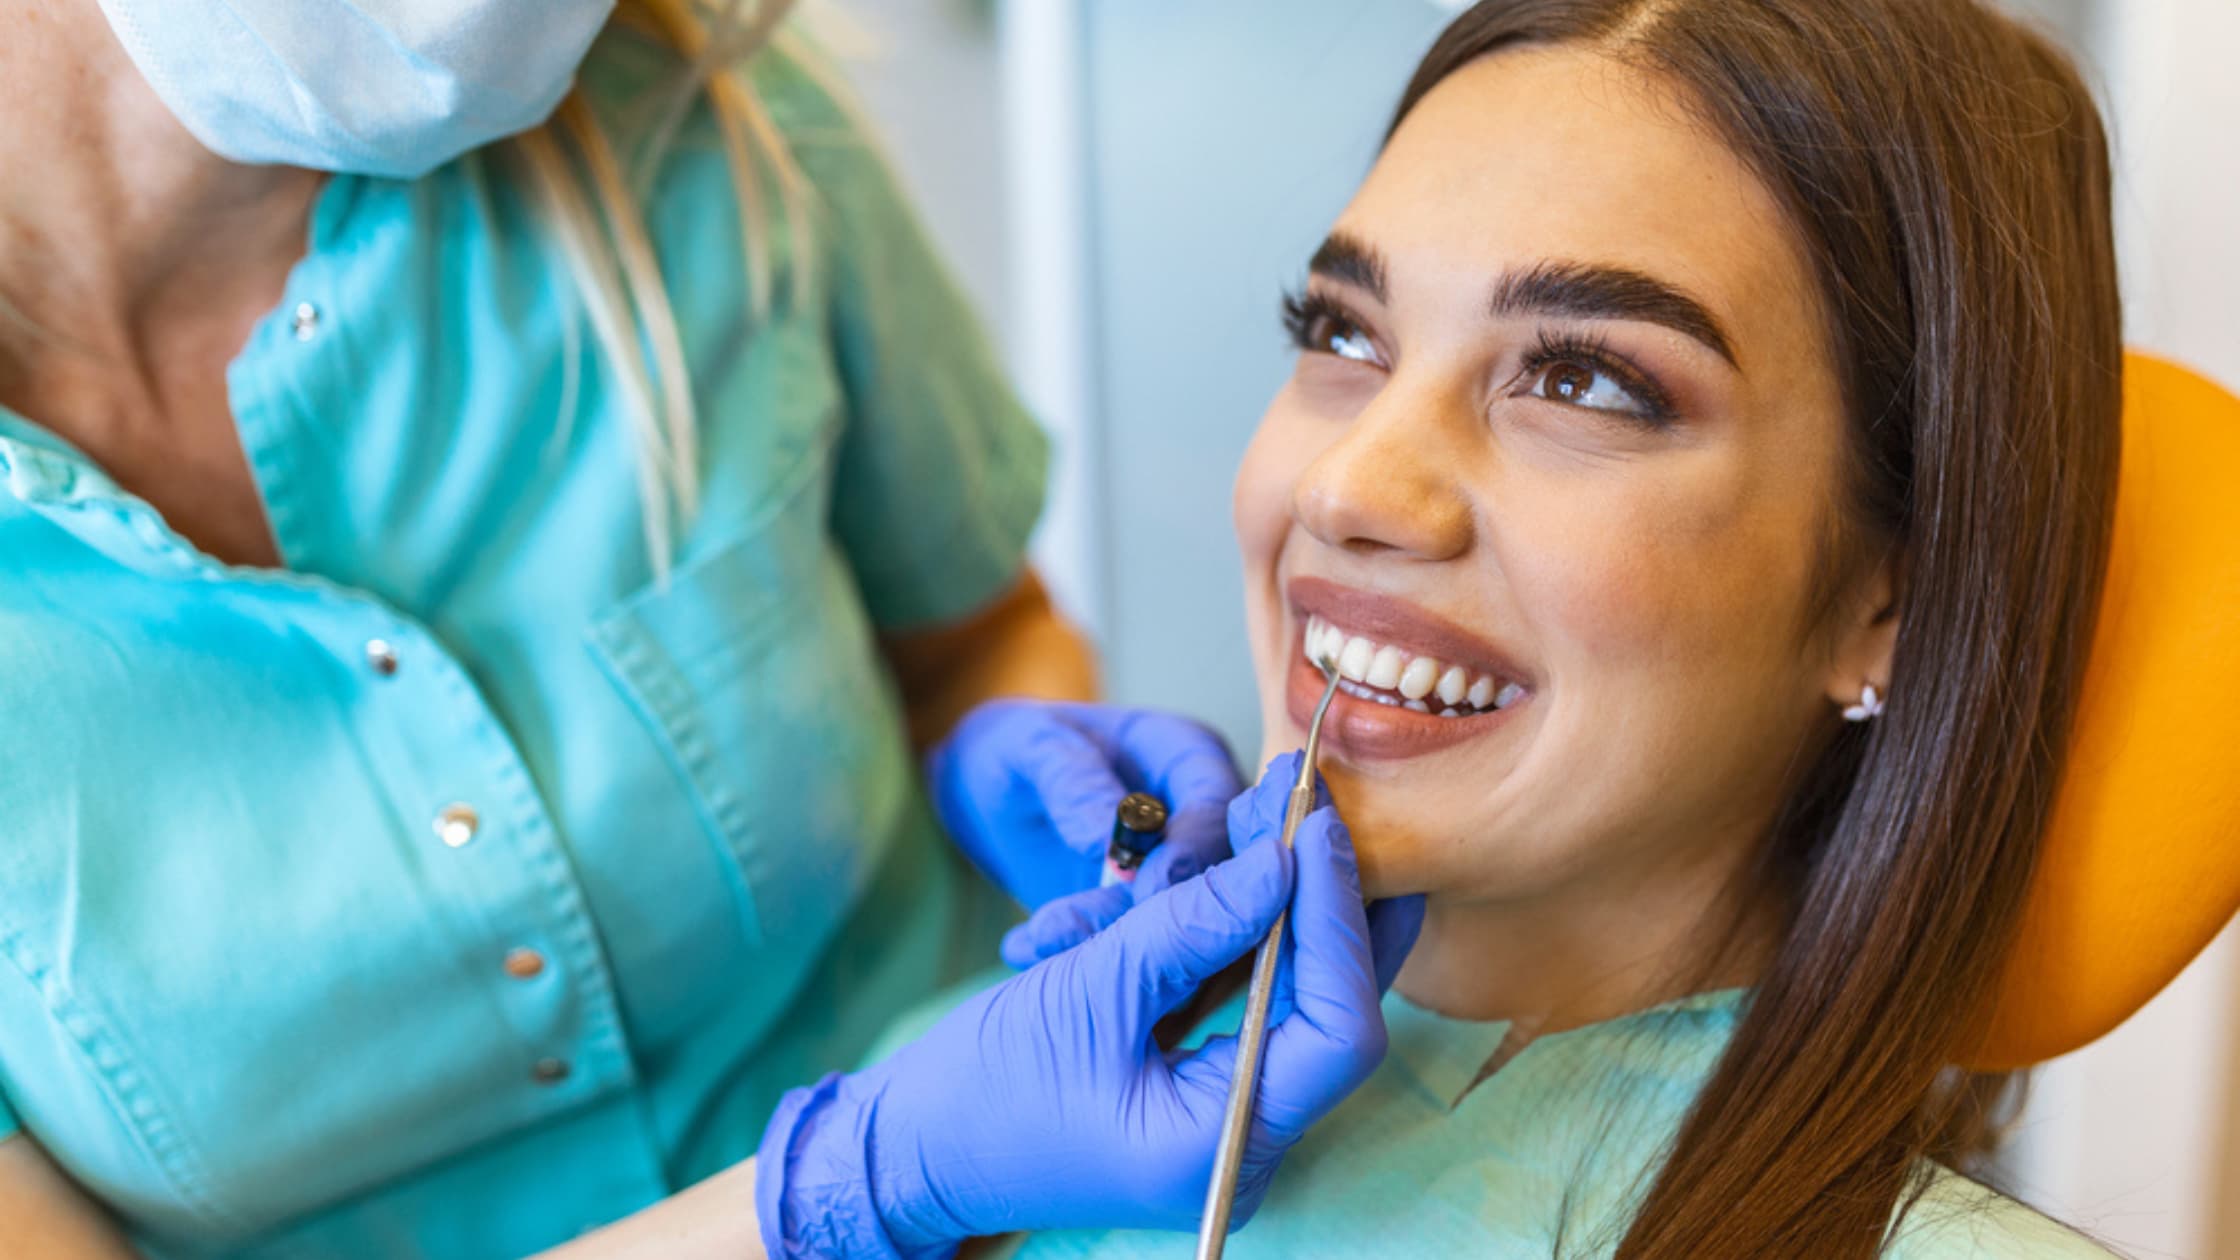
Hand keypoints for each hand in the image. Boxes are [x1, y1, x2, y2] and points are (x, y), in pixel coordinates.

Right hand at [755, 756, 1425, 1257]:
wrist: (917, 1146)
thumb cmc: (985, 1084)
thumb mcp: (1090, 986)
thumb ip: (1195, 921)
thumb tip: (1285, 856)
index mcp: (1225, 1142)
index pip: (1337, 1026)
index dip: (1337, 919)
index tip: (1315, 826)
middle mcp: (1249, 1142)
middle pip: (1335, 1009)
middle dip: (1327, 899)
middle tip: (1307, 801)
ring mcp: (1231, 1116)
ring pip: (1301, 996)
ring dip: (1294, 904)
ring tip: (1279, 811)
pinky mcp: (1206, 1085)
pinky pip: (1255, 1002)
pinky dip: (1254, 933)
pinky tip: (1254, 862)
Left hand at [923, 701, 1242, 965]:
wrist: (999, 790)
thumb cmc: (1025, 748)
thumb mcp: (1032, 745)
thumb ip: (1070, 779)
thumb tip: (1104, 839)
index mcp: (1187, 755)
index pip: (1216, 804)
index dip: (1192, 848)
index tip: (1150, 885)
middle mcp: (1197, 817)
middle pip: (1211, 875)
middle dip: (1155, 911)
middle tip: (1096, 936)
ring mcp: (1176, 872)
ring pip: (1172, 921)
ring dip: (1110, 940)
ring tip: (1039, 937)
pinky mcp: (1147, 915)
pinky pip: (1135, 945)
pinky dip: (1083, 952)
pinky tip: (1026, 948)